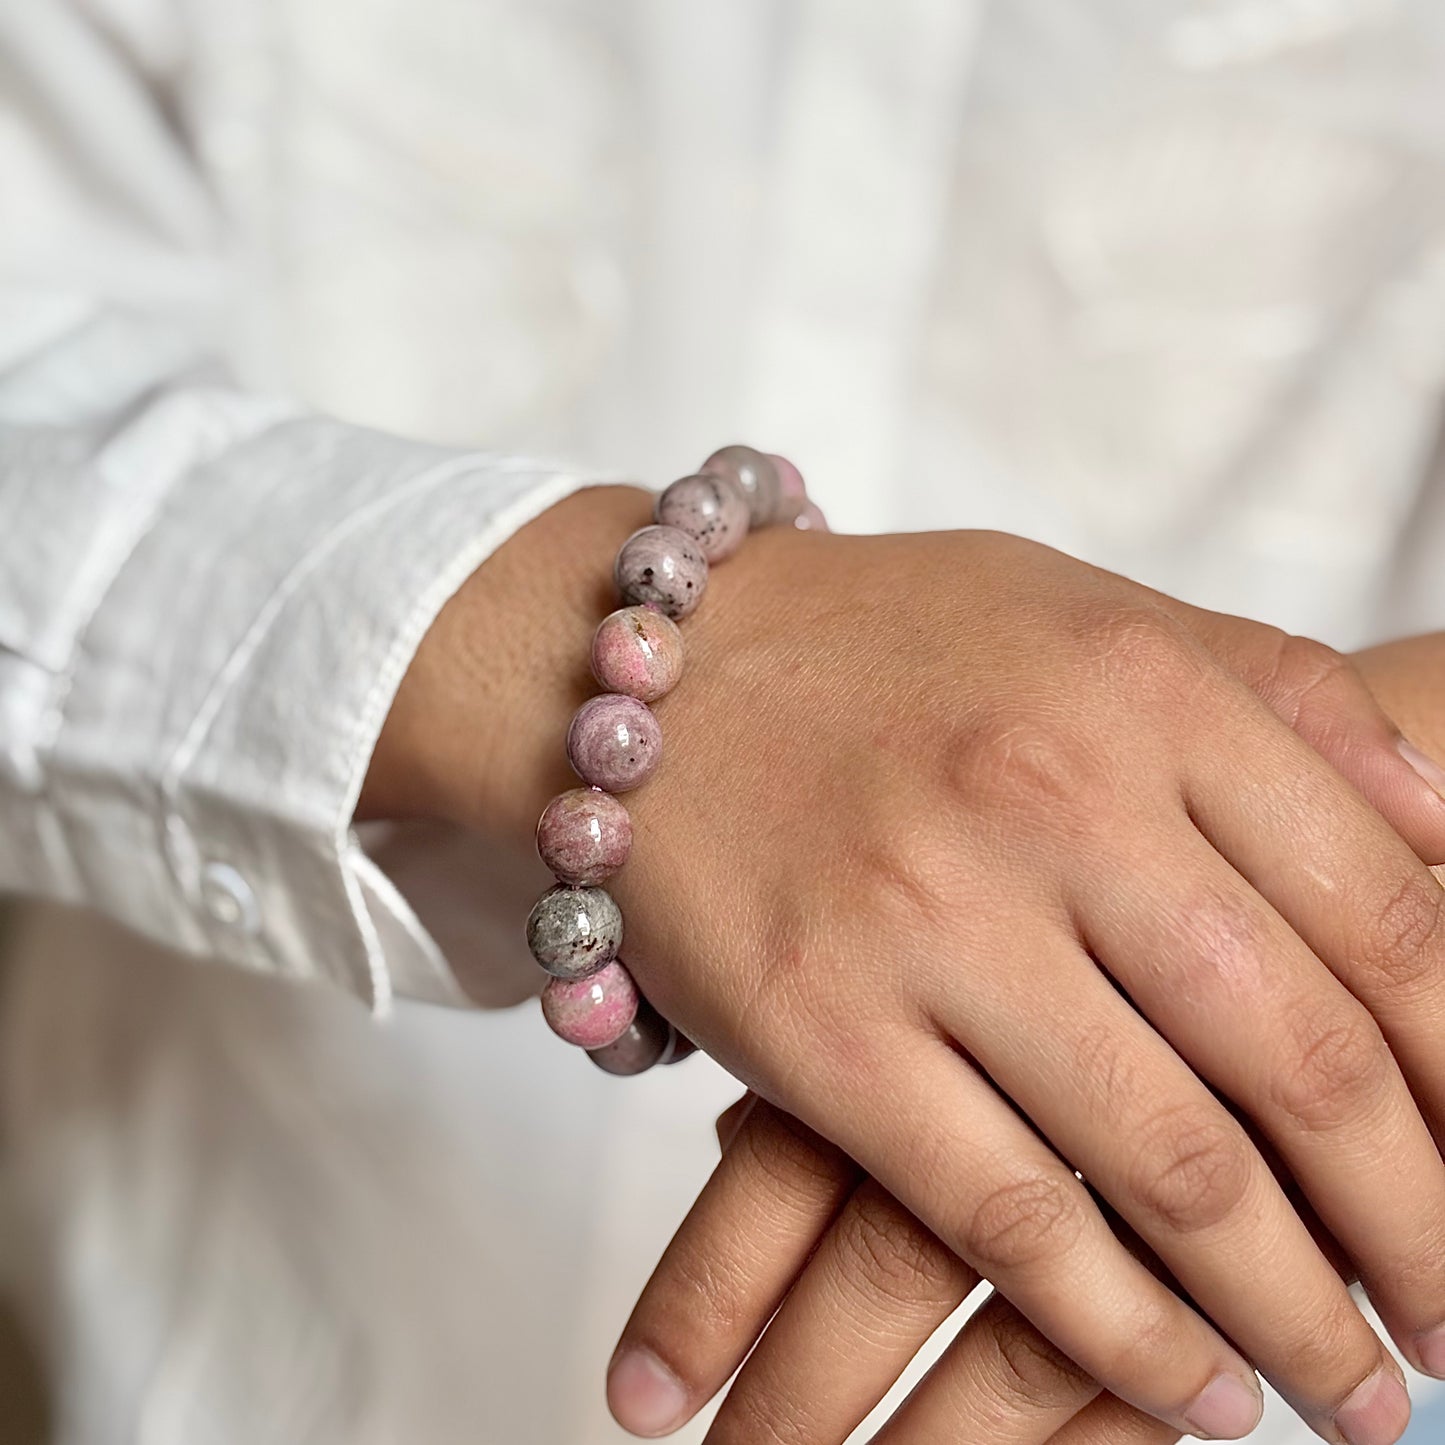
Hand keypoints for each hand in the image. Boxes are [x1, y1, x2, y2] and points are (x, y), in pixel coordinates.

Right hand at [610, 637, 1444, 1444]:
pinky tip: (1187, 1391)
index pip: (1386, 914)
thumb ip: (1270, 698)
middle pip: (1301, 1060)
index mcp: (1140, 691)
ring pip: (1168, 1168)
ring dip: (1290, 1315)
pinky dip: (1119, 1331)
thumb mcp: (1088, 615)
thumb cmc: (882, 646)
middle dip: (1420, 1228)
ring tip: (1356, 1396)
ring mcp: (927, 919)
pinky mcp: (818, 1030)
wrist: (646, 670)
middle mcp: (1049, 800)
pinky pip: (1005, 1216)